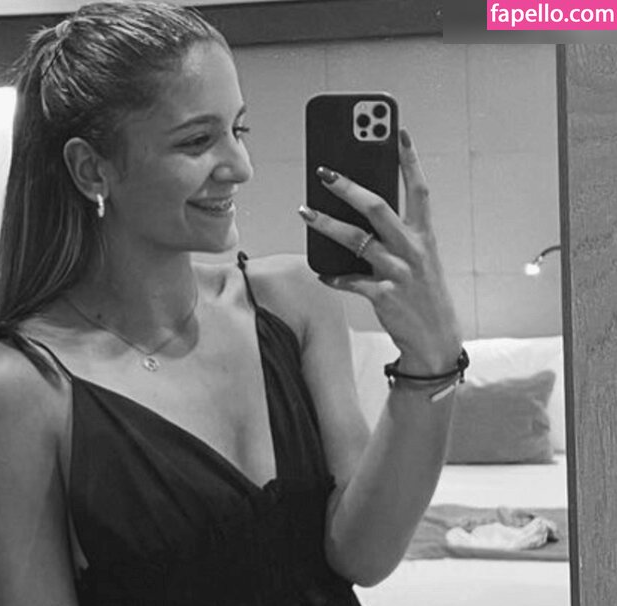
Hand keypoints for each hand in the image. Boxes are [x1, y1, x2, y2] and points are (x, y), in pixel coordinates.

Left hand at [299, 128, 461, 374]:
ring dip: (326, 225)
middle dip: (349, 187)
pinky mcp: (383, 295)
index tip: (398, 132)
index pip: (419, 189)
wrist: (435, 339)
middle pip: (378, 208)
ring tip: (304, 211)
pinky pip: (349, 280)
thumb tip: (358, 212)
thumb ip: (395, 236)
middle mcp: (413, 250)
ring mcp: (398, 272)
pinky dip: (333, 275)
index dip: (409, 160)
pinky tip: (321, 271)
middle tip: (324, 172)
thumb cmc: (421, 293)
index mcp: (425, 236)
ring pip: (356, 240)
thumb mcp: (418, 260)